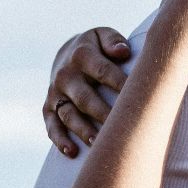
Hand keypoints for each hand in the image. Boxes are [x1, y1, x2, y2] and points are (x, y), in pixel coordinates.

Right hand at [44, 27, 130, 156]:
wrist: (66, 53)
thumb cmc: (96, 48)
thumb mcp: (102, 35)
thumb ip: (113, 41)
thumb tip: (123, 52)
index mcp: (82, 55)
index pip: (104, 71)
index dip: (121, 84)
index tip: (139, 98)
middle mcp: (66, 75)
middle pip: (85, 98)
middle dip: (103, 114)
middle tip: (122, 128)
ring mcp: (55, 93)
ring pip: (68, 115)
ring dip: (83, 130)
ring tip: (98, 143)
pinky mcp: (48, 108)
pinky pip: (52, 126)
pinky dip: (59, 140)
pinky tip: (72, 152)